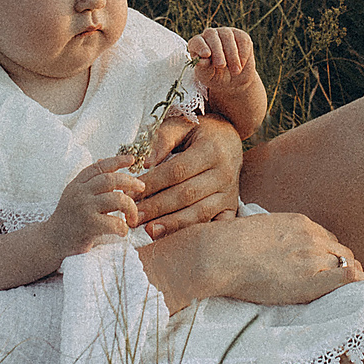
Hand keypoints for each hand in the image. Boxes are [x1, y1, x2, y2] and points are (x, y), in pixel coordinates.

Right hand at [43, 156, 143, 257]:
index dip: (117, 161)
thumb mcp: (74, 195)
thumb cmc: (68, 220)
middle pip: (111, 180)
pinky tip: (122, 231)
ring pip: (118, 198)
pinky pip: (115, 222)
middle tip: (141, 187)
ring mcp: (84, 208)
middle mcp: (79, 193)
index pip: (99, 167)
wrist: (52, 242)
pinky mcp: (89, 226)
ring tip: (133, 217)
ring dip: (131, 207)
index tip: (132, 160)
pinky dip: (123, 227)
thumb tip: (103, 162)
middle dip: (130, 182)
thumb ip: (88, 182)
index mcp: (77, 184)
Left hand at [135, 113, 243, 236]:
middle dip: (157, 207)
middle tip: (133, 216)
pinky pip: (214, 226)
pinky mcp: (231, 207)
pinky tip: (174, 238)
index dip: (153, 184)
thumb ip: (162, 139)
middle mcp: (225, 173)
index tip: (131, 193)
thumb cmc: (201, 132)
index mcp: (212, 150)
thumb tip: (145, 163)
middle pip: (186, 195)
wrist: (230, 140)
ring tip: (148, 230)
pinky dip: (195, 234)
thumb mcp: (182, 125)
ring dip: (172, 224)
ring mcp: (229, 193)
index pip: (177, 171)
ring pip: (199, 213)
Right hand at [144, 209, 363, 309]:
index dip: (330, 253)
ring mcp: (312, 256)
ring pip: (346, 264)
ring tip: (352, 291)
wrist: (221, 255)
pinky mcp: (309, 278)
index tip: (328, 265)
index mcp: (299, 222)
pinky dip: (355, 282)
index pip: (327, 238)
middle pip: (340, 251)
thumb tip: (271, 245)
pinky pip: (345, 277)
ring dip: (348, 276)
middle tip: (344, 282)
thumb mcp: (258, 227)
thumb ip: (276, 234)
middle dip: (343, 265)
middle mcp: (311, 236)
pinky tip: (361, 289)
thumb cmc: (229, 244)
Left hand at [186, 26, 254, 85]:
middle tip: (221, 65)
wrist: (236, 80)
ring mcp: (226, 33)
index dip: (200, 46)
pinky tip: (241, 65)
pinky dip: (242, 54)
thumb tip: (199, 62)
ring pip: (227, 37)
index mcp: (198, 45)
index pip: (196, 41)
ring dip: (231, 55)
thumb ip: (203, 69)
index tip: (206, 54)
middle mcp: (210, 35)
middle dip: (217, 51)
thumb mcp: (209, 77)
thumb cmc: (217, 77)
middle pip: (211, 35)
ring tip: (235, 71)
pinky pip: (242, 41)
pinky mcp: (241, 36)